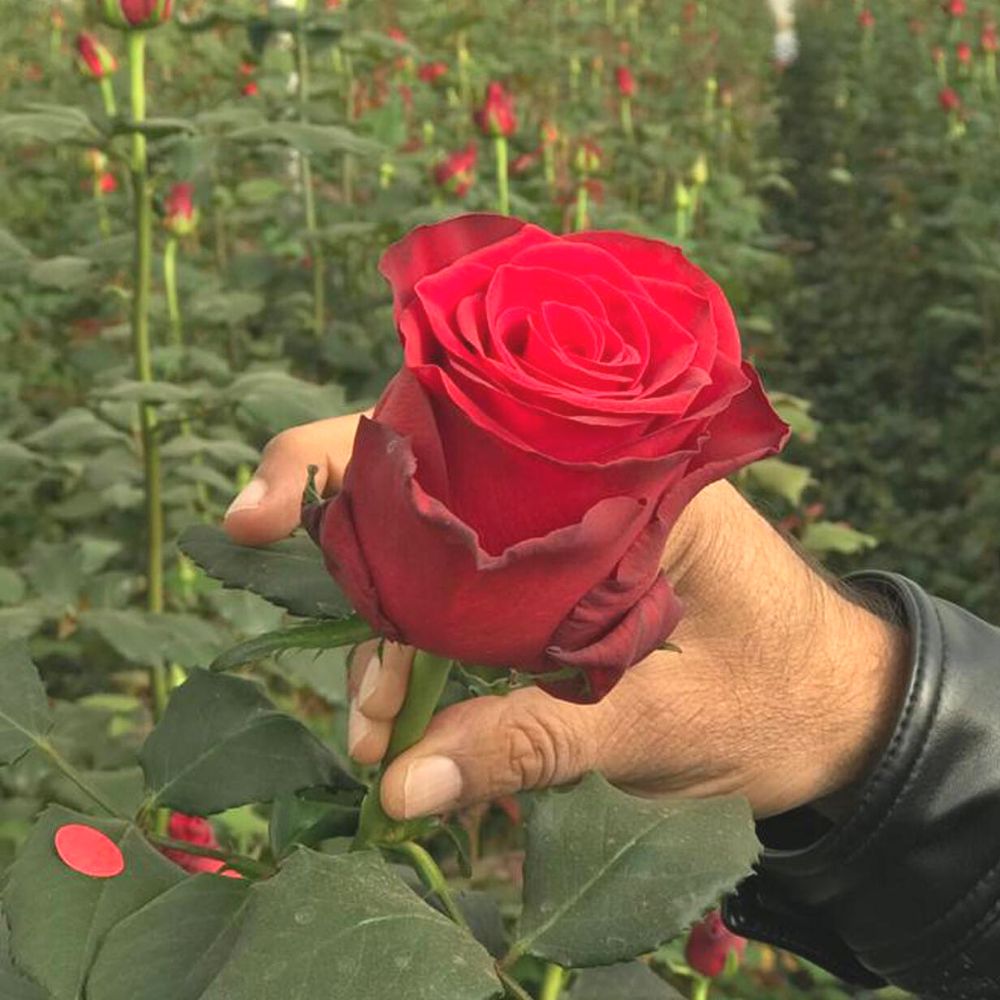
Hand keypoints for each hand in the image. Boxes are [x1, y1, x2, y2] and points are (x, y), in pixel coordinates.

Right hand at [224, 413, 910, 821]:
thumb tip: (403, 784)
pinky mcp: (552, 605)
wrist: (845, 724)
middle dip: (353, 576)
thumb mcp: (654, 722)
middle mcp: (569, 496)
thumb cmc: (775, 698)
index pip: (453, 437)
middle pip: (425, 503)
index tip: (254, 511)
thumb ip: (529, 742)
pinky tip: (416, 741)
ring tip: (381, 740)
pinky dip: (433, 675)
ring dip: (393, 652)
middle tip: (345, 694)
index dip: (339, 463)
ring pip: (436, 575)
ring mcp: (556, 550)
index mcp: (608, 477)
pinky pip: (467, 622)